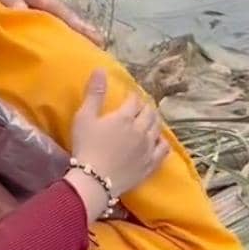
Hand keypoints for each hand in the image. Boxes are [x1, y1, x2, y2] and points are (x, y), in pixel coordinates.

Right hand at [70, 70, 168, 198]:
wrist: (95, 180)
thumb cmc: (86, 147)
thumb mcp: (84, 117)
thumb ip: (94, 93)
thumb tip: (101, 69)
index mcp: (125, 117)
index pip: (135, 100)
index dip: (132, 96)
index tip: (129, 96)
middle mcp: (141, 130)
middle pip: (149, 113)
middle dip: (146, 107)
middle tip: (140, 106)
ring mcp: (148, 148)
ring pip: (158, 129)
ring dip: (154, 121)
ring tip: (149, 119)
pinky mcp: (151, 164)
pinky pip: (164, 149)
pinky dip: (162, 141)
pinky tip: (158, 140)